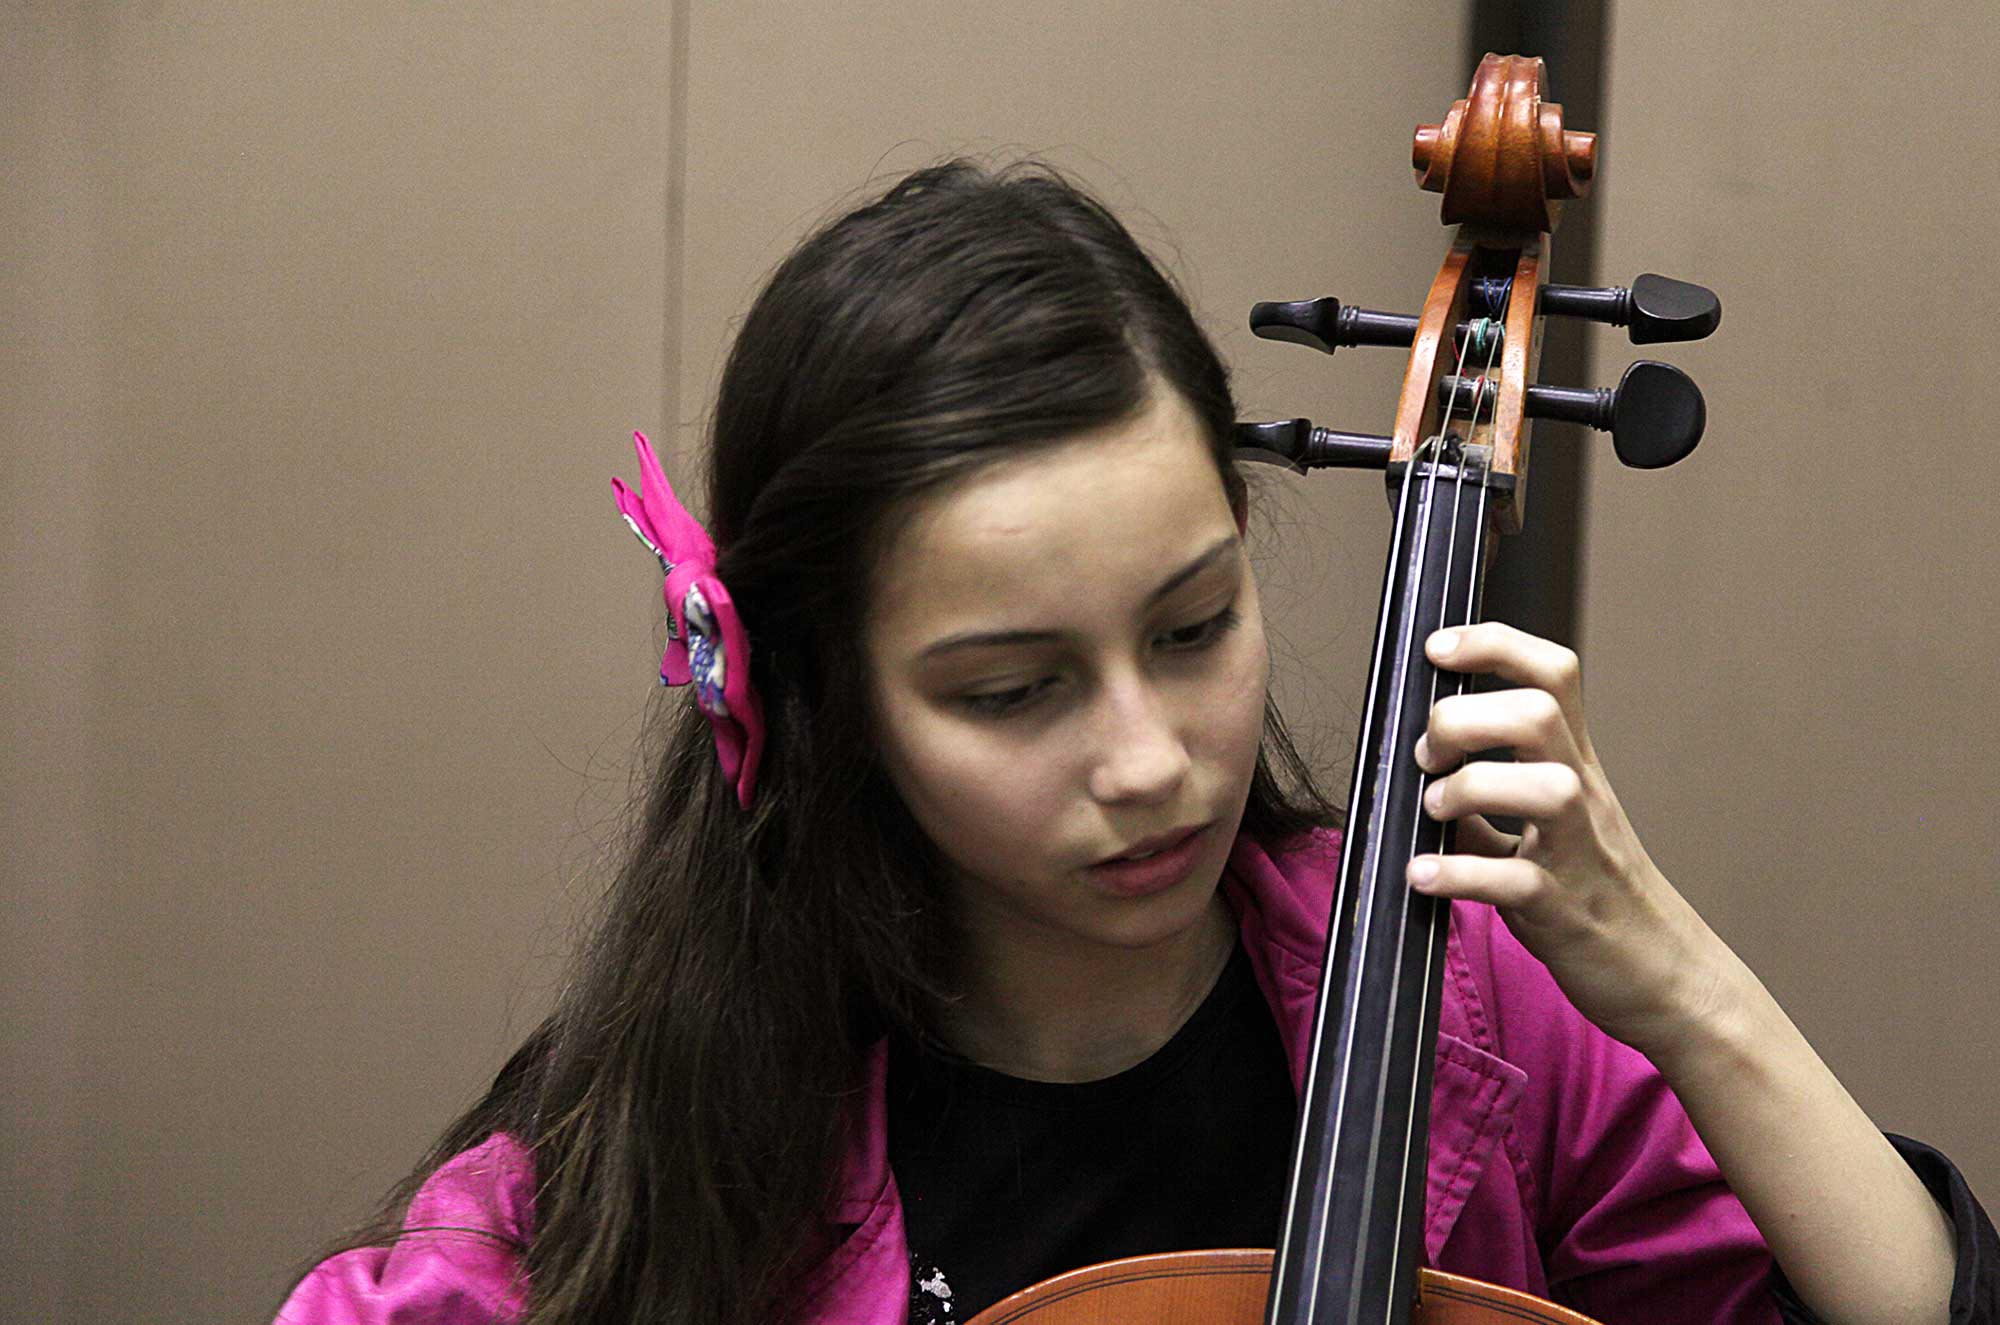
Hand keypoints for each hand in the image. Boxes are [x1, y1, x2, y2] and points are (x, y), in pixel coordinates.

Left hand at [1406, 621, 1727, 1058]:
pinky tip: (1422, 877)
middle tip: (1429, 757)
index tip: (1440, 648)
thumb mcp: (1544, 830)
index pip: (1551, 674)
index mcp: (1575, 766)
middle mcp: (1583, 796)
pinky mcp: (1566, 912)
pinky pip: (1515, 881)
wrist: (1667, 976)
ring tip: (1433, 812)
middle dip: (1465, 718)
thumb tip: (1422, 772)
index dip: (1493, 644)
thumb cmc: (1597, 895)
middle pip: (1537, 713)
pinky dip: (1457, 875)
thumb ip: (1487, 799)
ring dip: (1468, 789)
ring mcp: (1579, 852)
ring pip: (1543, 788)